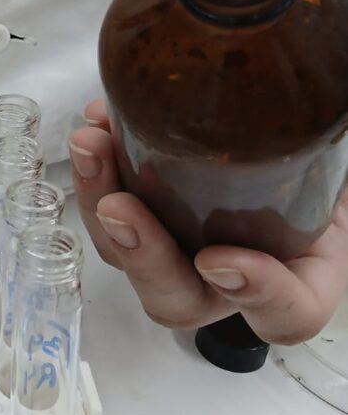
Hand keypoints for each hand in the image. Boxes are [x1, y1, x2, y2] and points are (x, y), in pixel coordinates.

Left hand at [70, 99, 347, 344]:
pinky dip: (98, 167)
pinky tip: (98, 121)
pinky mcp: (143, 208)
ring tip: (91, 142)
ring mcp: (181, 245)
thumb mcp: (342, 148)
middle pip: (176, 297)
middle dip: (143, 254)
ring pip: (126, 254)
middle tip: (122, 205)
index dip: (258, 293)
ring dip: (99, 201)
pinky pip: (107, 206)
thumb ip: (341, 134)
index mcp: (302, 275)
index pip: (285, 312)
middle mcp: (233, 275)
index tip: (225, 258)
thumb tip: (343, 102)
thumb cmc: (328, 150)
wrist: (287, 116)